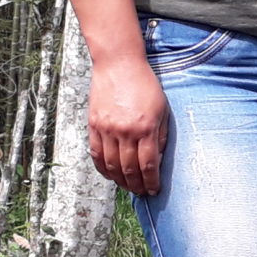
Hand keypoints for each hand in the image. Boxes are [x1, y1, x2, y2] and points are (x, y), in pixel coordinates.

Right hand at [86, 53, 169, 193]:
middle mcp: (125, 131)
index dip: (151, 182)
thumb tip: (157, 160)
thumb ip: (160, 135)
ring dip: (120, 181)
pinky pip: (96, 153)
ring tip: (127, 186)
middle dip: (136, 185)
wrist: (118, 64)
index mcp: (145, 127)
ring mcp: (107, 129)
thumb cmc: (144, 84)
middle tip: (141, 193)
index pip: (148, 165)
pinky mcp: (94, 125)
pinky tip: (110, 174)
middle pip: (129, 169)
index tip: (154, 190)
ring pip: (111, 165)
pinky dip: (102, 168)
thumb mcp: (162, 109)